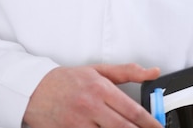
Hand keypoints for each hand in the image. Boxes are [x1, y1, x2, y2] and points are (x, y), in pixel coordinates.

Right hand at [23, 63, 162, 127]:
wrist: (33, 89)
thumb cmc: (68, 80)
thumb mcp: (99, 70)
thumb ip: (129, 72)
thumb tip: (154, 72)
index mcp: (101, 89)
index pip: (132, 110)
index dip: (149, 122)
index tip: (159, 127)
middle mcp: (91, 107)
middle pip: (123, 127)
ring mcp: (78, 123)